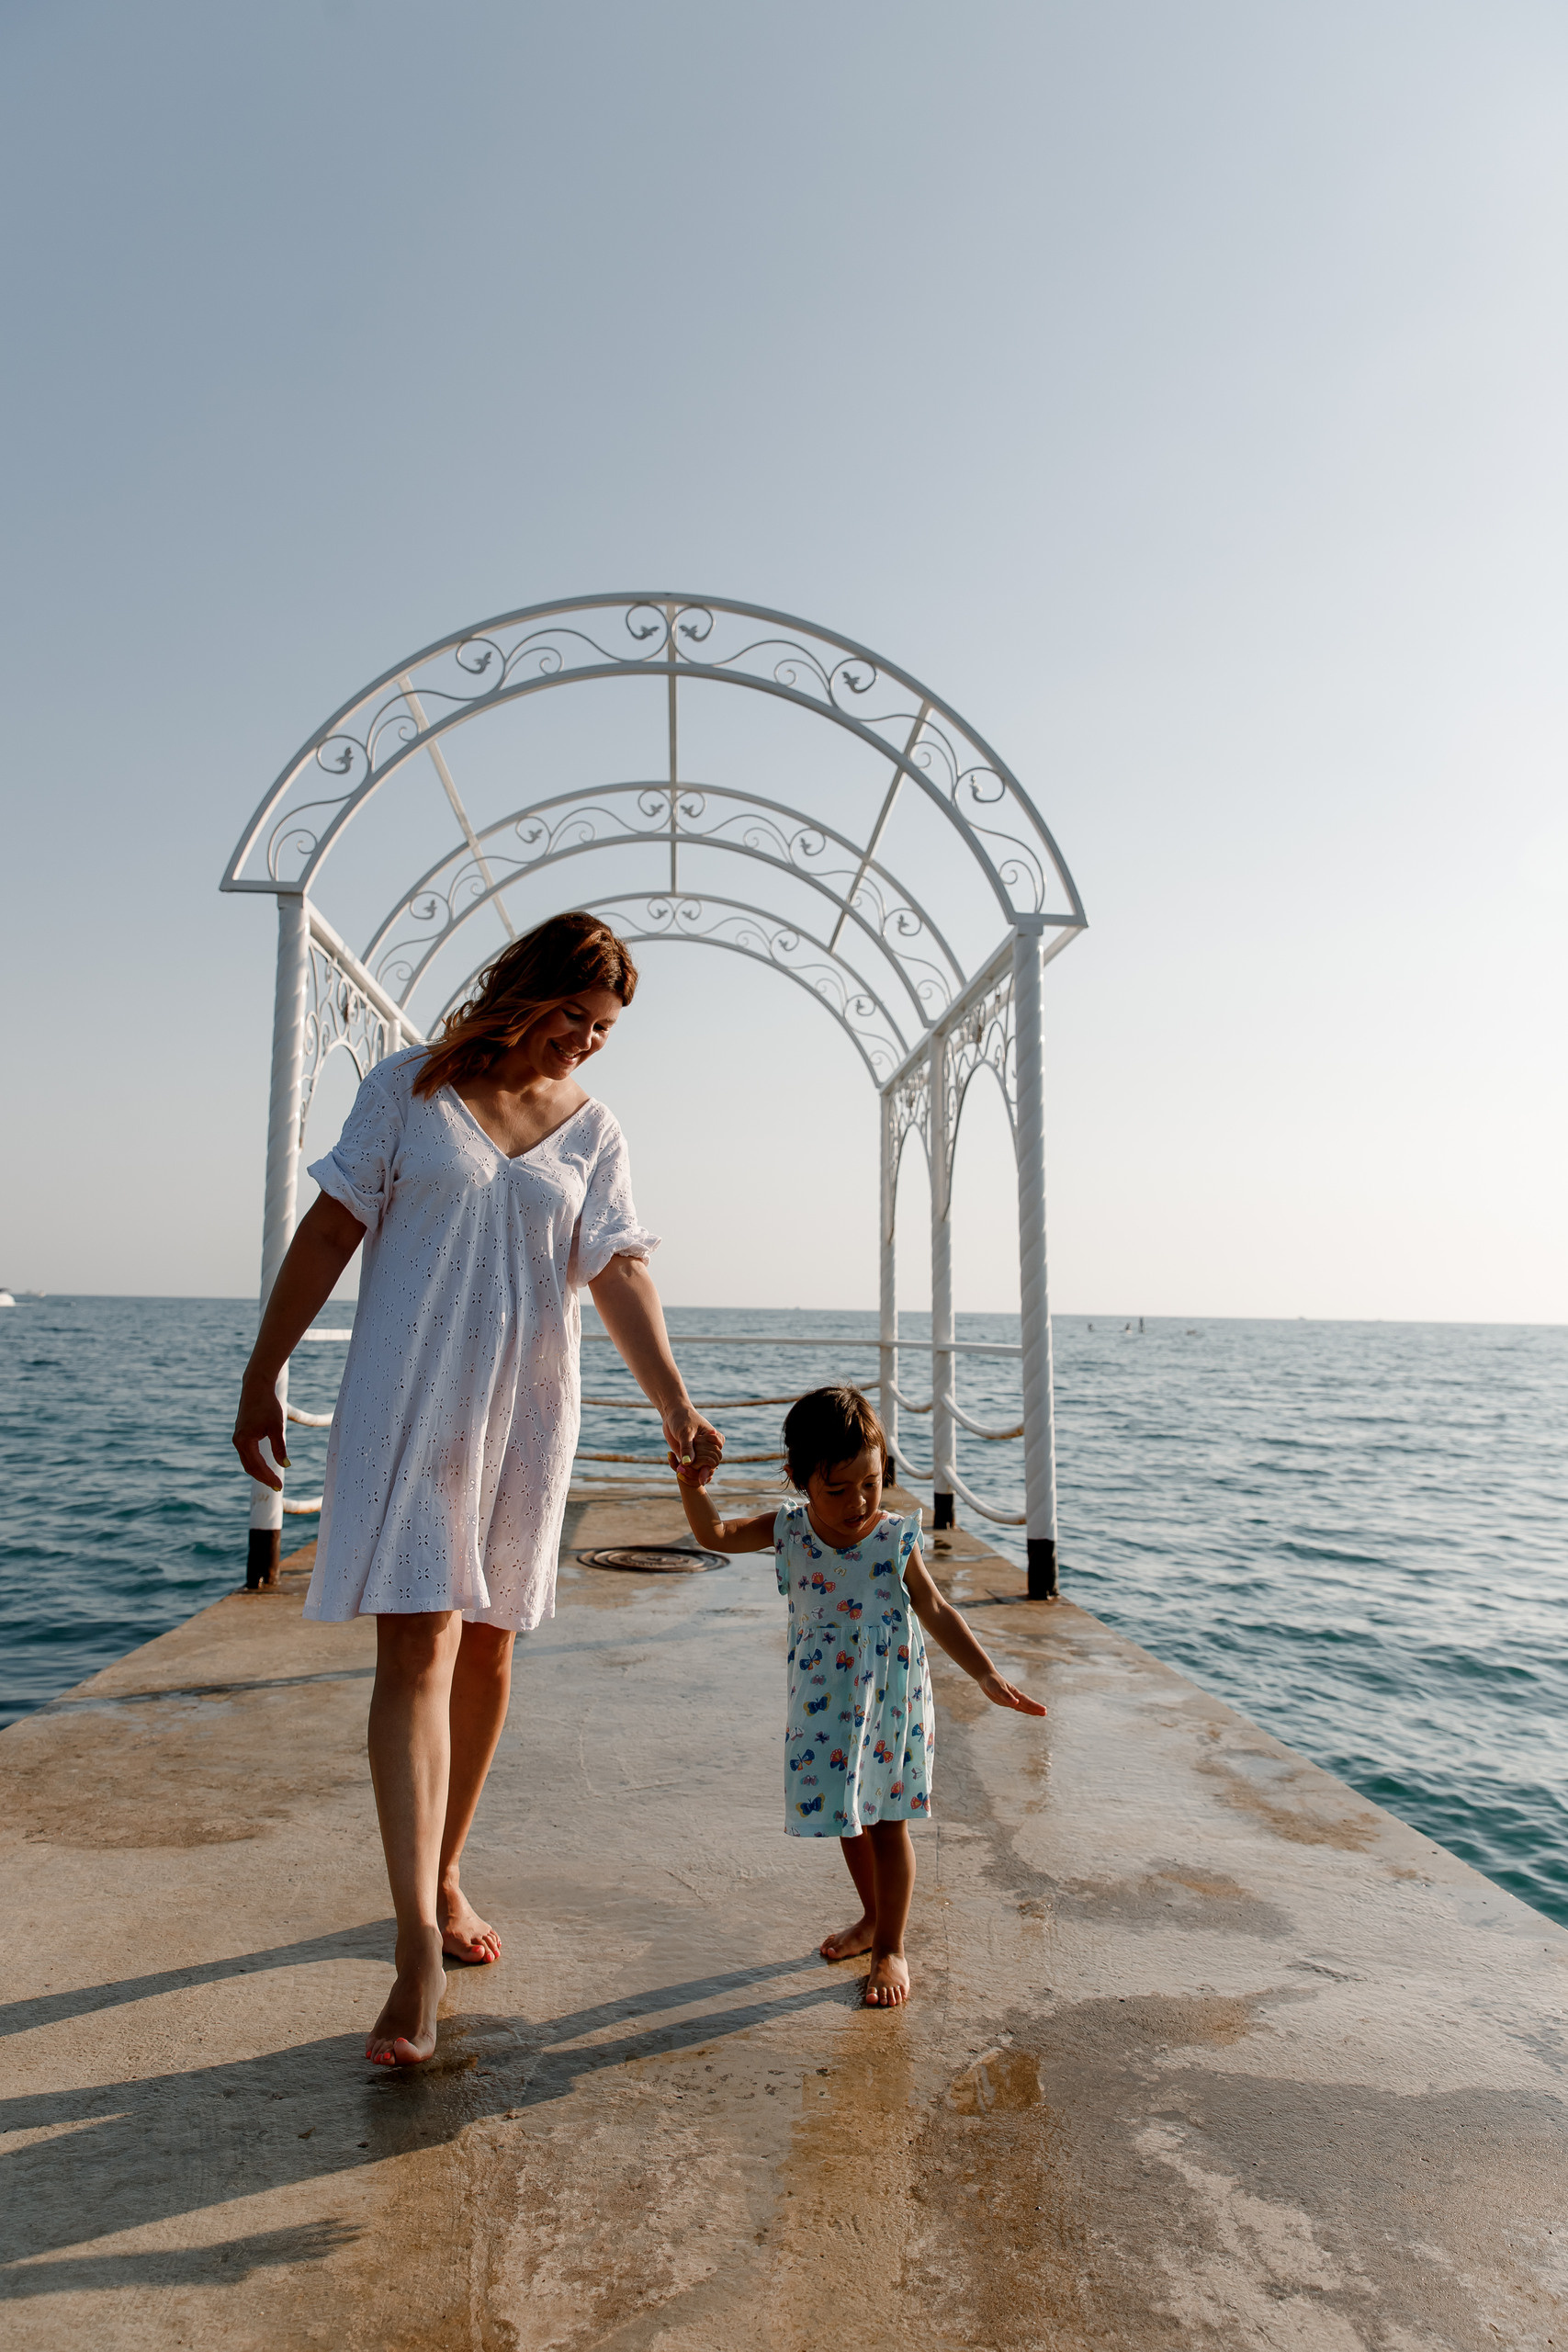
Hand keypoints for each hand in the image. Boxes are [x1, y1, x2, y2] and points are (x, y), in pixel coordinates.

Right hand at [232, 1374, 288, 1489]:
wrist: (256, 1387)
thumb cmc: (267, 1405)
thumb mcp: (276, 1427)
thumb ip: (279, 1448)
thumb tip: (286, 1466)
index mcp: (244, 1442)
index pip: (257, 1466)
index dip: (268, 1477)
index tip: (280, 1486)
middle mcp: (238, 1441)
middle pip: (249, 1467)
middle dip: (263, 1478)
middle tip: (277, 1487)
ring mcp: (238, 1437)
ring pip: (247, 1461)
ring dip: (258, 1471)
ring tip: (272, 1479)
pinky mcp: (241, 1433)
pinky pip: (246, 1453)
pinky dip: (255, 1462)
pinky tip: (265, 1464)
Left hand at [662, 1405, 722, 1486]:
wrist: (672, 1414)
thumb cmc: (682, 1418)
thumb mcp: (685, 1432)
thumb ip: (687, 1448)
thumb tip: (688, 1463)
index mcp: (714, 1440)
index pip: (715, 1459)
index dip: (707, 1467)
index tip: (696, 1470)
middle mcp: (708, 1447)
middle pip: (707, 1466)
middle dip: (696, 1471)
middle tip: (681, 1469)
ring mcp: (698, 1452)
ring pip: (697, 1468)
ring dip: (688, 1471)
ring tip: (677, 1468)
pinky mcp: (688, 1455)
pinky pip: (687, 1466)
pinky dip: (681, 1467)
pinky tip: (673, 1460)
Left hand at [979, 1671, 1046, 1716]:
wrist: (986, 1676)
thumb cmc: (992, 1682)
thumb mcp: (998, 1689)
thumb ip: (1007, 1696)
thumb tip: (1017, 1703)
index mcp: (1014, 1694)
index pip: (1027, 1702)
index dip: (1035, 1707)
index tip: (1044, 1711)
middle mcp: (1014, 1696)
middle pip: (1027, 1704)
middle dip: (1036, 1709)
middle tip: (1045, 1713)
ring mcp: (1010, 1698)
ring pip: (1022, 1705)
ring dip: (1030, 1709)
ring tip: (1039, 1713)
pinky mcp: (1005, 1699)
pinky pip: (1016, 1705)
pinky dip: (1021, 1708)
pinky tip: (1024, 1710)